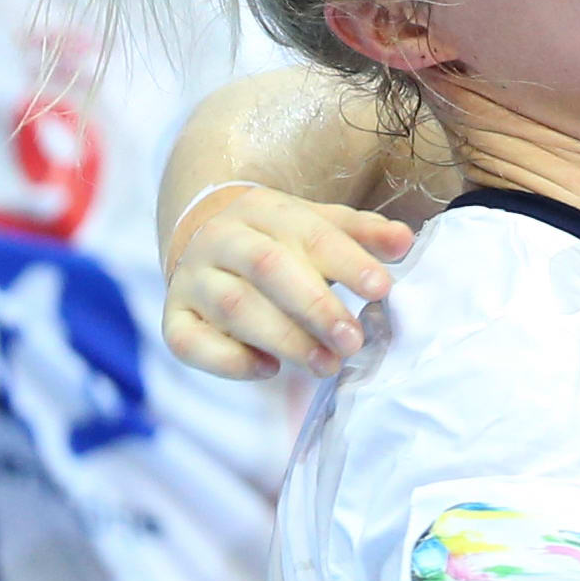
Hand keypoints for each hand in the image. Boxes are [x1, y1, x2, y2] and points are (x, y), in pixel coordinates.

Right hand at [163, 181, 413, 381]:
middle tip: (352, 341)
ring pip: (233, 307)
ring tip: (325, 364)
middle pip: (268, 268)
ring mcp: (193, 279)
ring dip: (283, 338)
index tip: (382, 289)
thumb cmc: (280, 244)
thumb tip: (404, 241)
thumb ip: (362, 235)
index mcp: (264, 210)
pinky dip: (229, 360)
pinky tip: (268, 370)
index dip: (347, 261)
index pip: (310, 232)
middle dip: (315, 307)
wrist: (206, 244)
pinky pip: (190, 342)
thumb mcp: (320, 228)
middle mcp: (222, 239)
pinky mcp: (175, 319)